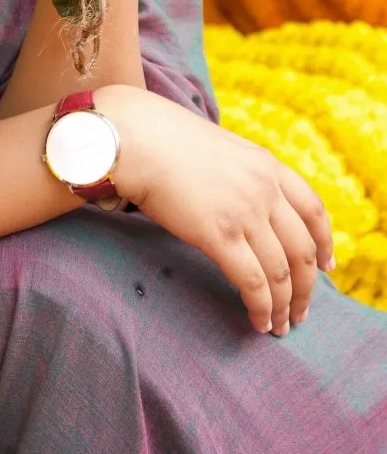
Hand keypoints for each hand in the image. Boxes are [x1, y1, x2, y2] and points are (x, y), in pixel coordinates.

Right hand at [97, 85, 334, 336]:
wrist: (135, 137)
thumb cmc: (163, 140)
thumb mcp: (218, 148)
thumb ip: (239, 173)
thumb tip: (240, 200)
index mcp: (266, 165)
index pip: (313, 209)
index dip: (325, 242)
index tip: (327, 265)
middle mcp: (264, 189)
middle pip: (304, 249)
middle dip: (308, 287)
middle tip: (300, 311)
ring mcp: (245, 212)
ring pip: (282, 272)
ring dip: (285, 306)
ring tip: (278, 325)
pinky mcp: (220, 235)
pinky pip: (253, 282)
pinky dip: (261, 307)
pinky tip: (257, 321)